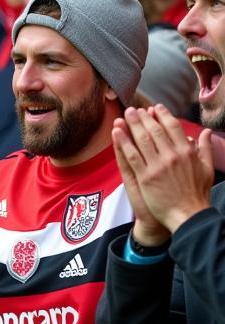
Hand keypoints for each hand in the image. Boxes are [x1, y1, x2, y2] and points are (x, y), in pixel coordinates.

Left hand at [113, 105, 214, 233]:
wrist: (186, 215)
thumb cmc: (197, 194)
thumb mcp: (207, 169)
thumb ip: (205, 148)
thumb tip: (205, 132)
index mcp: (187, 152)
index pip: (173, 127)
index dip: (163, 115)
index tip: (155, 108)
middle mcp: (171, 156)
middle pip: (154, 131)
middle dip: (143, 118)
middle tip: (135, 109)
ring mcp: (157, 166)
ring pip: (141, 140)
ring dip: (132, 125)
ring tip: (125, 115)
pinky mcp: (144, 177)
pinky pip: (131, 155)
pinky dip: (123, 142)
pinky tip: (117, 132)